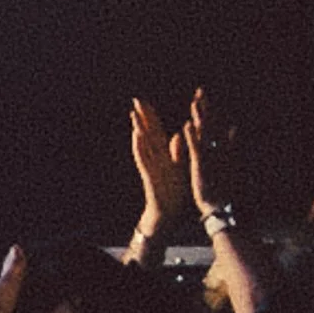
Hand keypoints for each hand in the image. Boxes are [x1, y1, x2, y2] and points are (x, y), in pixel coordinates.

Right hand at [128, 96, 188, 244]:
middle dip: (143, 117)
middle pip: (148, 133)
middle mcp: (155, 157)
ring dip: (139, 129)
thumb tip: (178, 135)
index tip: (144, 102)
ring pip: (143, 144)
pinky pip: (143, 159)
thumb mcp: (179, 168)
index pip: (155, 131)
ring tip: (134, 114)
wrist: (169, 212)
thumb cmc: (174, 191)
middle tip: (136, 100)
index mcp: (163, 154)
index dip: (150, 116)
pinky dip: (140, 147)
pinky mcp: (149, 175)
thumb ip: (178, 151)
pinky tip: (137, 136)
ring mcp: (150, 165)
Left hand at [180, 86, 239, 223]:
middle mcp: (214, 150)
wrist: (220, 207)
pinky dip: (192, 137)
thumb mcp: (221, 163)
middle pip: (209, 125)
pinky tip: (186, 125)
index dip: (207, 110)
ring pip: (204, 134)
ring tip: (195, 102)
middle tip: (200, 90)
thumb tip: (232, 129)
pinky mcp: (201, 166)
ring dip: (199, 118)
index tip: (201, 95)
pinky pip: (195, 149)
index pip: (211, 125)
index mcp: (215, 149)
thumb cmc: (218, 186)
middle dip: (204, 108)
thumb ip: (226, 144)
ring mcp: (208, 157)